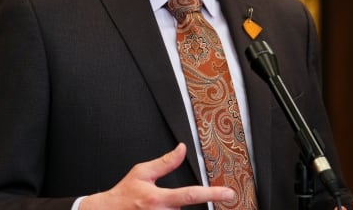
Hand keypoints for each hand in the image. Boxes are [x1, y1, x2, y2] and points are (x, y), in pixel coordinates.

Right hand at [79, 143, 235, 209]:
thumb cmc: (124, 195)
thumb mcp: (142, 173)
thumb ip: (165, 163)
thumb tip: (181, 149)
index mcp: (159, 199)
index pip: (192, 195)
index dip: (213, 194)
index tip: (228, 194)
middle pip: (185, 209)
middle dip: (175, 203)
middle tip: (156, 200)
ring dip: (170, 209)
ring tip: (151, 206)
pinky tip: (153, 209)